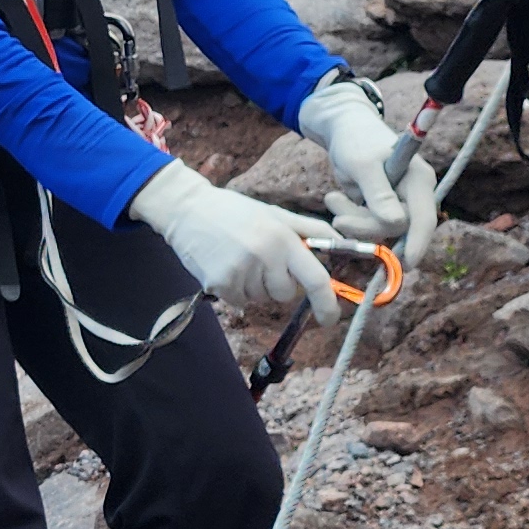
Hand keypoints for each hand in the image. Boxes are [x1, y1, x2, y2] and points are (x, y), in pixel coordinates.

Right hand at [128, 162, 340, 319]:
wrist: (186, 210)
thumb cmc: (234, 211)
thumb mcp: (275, 213)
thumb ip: (309, 229)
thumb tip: (342, 242)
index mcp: (282, 239)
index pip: (315, 278)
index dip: (327, 303)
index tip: (330, 318)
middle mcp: (264, 257)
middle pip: (286, 294)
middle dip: (278, 283)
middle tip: (261, 260)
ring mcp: (240, 272)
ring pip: (261, 298)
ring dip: (255, 285)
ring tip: (239, 259)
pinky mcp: (220, 284)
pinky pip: (240, 301)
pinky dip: (236, 290)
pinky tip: (225, 267)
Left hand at [300, 76, 438, 265]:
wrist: (344, 131)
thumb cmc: (356, 140)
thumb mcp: (362, 164)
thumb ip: (378, 193)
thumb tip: (397, 222)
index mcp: (419, 180)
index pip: (424, 218)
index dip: (418, 242)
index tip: (407, 264)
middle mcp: (414, 195)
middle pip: (397, 228)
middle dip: (365, 226)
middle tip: (337, 217)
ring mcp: (398, 204)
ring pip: (379, 231)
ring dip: (352, 220)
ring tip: (333, 198)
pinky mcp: (381, 210)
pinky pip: (367, 227)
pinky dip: (349, 218)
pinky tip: (337, 199)